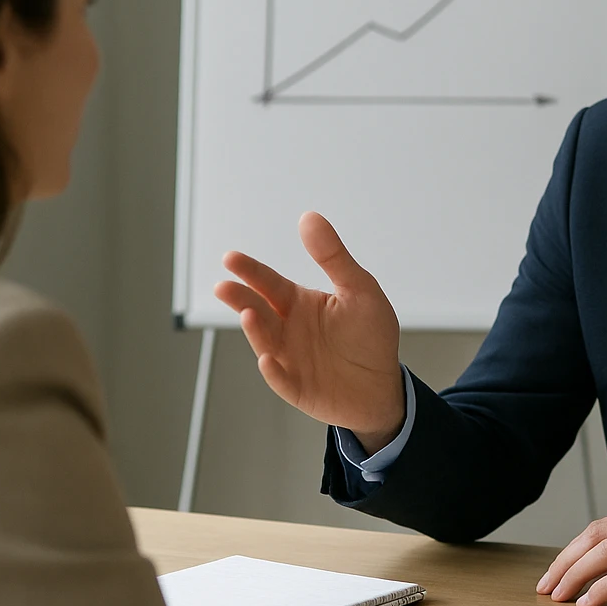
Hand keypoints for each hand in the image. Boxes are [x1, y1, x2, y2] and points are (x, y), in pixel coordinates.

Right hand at [213, 212, 403, 451]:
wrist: (382, 387)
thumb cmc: (370, 338)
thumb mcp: (359, 290)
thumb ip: (333, 256)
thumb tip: (310, 217)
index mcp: (300, 304)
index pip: (269, 283)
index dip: (250, 271)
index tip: (231, 258)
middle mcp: (288, 329)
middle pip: (258, 310)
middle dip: (240, 298)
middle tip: (224, 286)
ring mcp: (290, 359)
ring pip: (265, 342)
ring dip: (255, 329)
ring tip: (248, 313)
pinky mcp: (297, 387)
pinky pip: (281, 379)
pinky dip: (273, 370)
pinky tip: (268, 359)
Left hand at [536, 501, 606, 605]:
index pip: (599, 528)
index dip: (571, 551)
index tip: (555, 572)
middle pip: (594, 535)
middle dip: (564, 562)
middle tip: (546, 585)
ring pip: (606, 550)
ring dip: (577, 574)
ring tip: (561, 595)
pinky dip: (604, 586)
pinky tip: (590, 600)